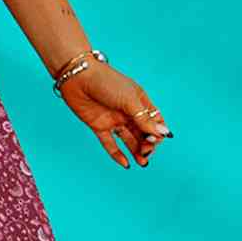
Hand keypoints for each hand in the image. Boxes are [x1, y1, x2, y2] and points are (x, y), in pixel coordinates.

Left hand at [57, 59, 171, 168]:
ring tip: (142, 163)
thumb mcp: (129, 100)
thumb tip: (164, 133)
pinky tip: (126, 164)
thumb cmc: (106, 82)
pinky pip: (110, 144)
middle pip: (143, 133)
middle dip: (147, 144)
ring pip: (128, 140)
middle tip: (145, 152)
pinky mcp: (99, 126)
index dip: (157, 133)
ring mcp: (113, 120)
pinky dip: (117, 154)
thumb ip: (144, 119)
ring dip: (136, 151)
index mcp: (139, 102)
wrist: (78, 76)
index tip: (154, 139)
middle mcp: (128, 112)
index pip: (155, 122)